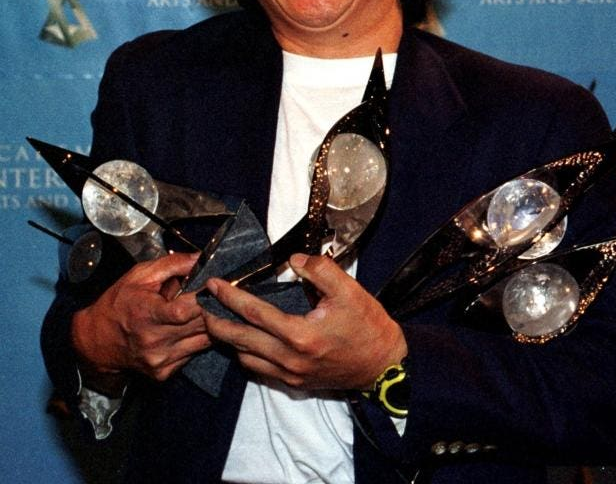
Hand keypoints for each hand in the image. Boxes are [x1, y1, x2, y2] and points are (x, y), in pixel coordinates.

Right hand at [71, 252, 211, 385]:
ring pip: (204, 341)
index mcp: (146, 314)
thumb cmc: (118, 303)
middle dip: (213, 307)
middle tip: (218, 295)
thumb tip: (200, 258)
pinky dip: (200, 339)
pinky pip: (194, 353)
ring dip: (212, 324)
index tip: (213, 286)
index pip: (183, 311)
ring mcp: (160, 359)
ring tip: (210, 309)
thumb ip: (172, 264)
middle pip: (199, 325)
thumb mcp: (140, 275)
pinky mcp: (164, 372)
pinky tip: (194, 327)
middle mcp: (154, 341)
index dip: (203, 298)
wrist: (96, 341)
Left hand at [203, 253, 406, 390]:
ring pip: (245, 358)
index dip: (230, 297)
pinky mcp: (294, 384)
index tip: (214, 284)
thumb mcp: (349, 291)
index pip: (253, 312)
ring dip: (229, 340)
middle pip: (239, 340)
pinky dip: (246, 355)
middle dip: (216, 321)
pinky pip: (259, 371)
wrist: (384, 366)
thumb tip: (293, 260)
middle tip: (201, 305)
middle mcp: (289, 359)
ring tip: (219, 320)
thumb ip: (320, 270)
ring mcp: (290, 375)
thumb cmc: (368, 326)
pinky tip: (245, 342)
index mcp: (300, 334)